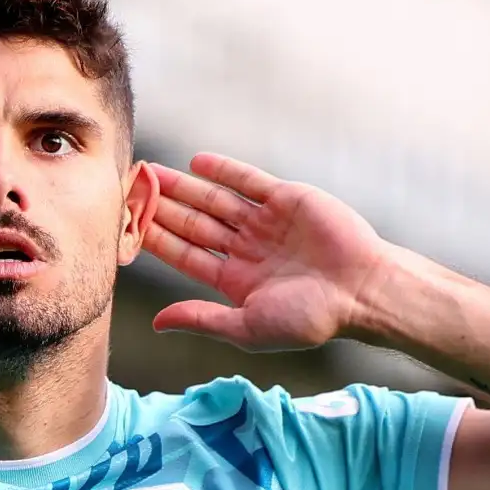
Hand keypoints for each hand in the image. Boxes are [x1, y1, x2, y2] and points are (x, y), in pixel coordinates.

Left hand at [144, 153, 393, 351]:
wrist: (362, 291)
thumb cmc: (310, 318)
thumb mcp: (247, 326)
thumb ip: (202, 319)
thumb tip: (157, 324)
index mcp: (236, 280)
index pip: (186, 255)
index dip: (157, 240)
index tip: (127, 227)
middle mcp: (247, 249)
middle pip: (194, 223)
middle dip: (162, 208)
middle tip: (130, 191)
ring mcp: (266, 222)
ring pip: (215, 200)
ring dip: (184, 187)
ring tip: (152, 173)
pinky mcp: (287, 199)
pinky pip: (249, 180)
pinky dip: (224, 170)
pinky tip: (195, 163)